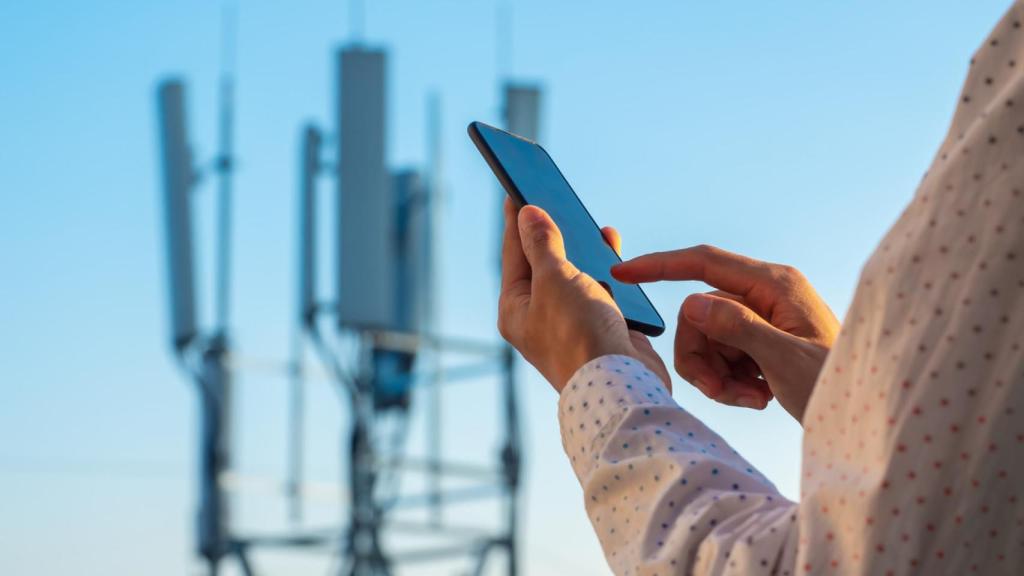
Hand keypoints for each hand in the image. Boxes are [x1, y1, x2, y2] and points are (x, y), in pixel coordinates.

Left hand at [497, 199, 669, 391]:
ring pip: (576, 276)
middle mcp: (539, 316)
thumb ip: (542, 244)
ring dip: (585, 250)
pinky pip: (601, 290)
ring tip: (591, 225)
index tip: (517, 187)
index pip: (513, 253)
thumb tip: (526, 214)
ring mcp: (570, 324)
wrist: (621, 384)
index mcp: (515, 308)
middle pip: (544, 263)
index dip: (517, 218)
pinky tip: (614, 253)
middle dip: (554, 231)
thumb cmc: (579, 334)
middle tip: (555, 197)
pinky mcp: (600, 329)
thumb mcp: (554, 279)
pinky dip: (608, 270)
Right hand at [612, 245, 837, 422]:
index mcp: (775, 284)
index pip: (705, 262)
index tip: (623, 273)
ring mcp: (762, 318)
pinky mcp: (760, 341)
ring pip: (706, 338)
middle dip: (701, 356)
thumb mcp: (786, 361)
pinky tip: (758, 397)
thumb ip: (738, 328)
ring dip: (717, 374)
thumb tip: (692, 304)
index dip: (660, 265)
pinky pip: (721, 355)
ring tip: (748, 399)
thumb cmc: (837, 386)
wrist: (863, 419)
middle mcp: (766, 294)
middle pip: (699, 313)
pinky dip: (730, 381)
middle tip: (721, 392)